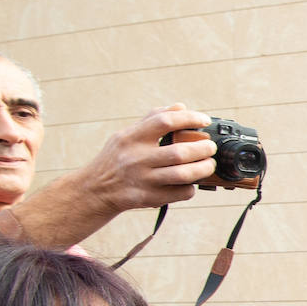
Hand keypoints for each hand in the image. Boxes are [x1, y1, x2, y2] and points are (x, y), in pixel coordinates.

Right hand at [78, 105, 216, 216]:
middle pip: (179, 152)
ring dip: (203, 169)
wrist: (96, 189)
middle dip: (202, 149)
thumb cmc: (116, 158)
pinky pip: (181, 193)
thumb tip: (181, 107)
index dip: (189, 119)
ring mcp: (143, 180)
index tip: (204, 121)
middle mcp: (136, 158)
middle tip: (210, 147)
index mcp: (131, 137)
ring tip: (209, 164)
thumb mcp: (126, 134)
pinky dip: (191, 187)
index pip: (164, 122)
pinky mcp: (149, 198)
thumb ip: (152, 119)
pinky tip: (191, 182)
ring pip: (183, 175)